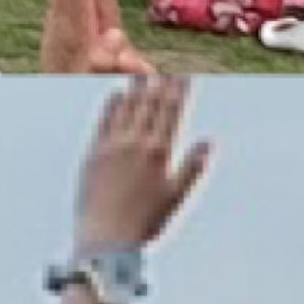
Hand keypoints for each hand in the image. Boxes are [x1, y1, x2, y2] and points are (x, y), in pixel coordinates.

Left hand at [73, 74, 209, 256]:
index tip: (186, 74)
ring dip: (135, 86)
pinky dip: (111, 104)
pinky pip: (103, 120)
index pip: (172, 111)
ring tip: (142, 68)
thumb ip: (193, 167)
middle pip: (150, 103)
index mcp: (159, 152)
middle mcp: (135, 143)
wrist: (105, 239)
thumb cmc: (146, 224)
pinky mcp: (93, 153)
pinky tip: (115, 92)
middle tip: (165, 64)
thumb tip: (210, 141)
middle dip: (160, 82)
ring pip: (126, 106)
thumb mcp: (177, 197)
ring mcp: (111, 146)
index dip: (180, 90)